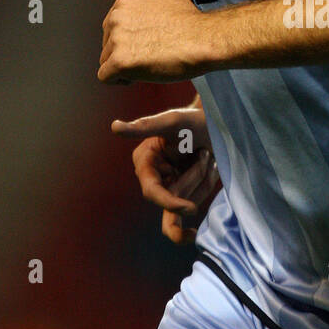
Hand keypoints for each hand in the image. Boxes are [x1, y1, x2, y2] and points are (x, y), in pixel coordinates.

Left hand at [98, 0, 208, 83]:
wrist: (203, 40)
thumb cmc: (190, 21)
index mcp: (124, 3)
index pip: (112, 26)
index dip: (128, 38)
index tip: (144, 43)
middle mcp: (116, 19)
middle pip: (107, 43)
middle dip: (123, 52)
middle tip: (148, 55)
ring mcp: (116, 41)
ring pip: (106, 60)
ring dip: (123, 66)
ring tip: (146, 66)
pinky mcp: (120, 62)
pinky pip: (105, 77)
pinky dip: (119, 80)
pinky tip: (137, 76)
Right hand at [112, 104, 221, 244]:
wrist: (214, 122)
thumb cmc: (193, 119)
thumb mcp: (172, 122)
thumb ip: (144, 126)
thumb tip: (115, 127)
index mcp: (144, 162)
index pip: (152, 192)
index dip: (170, 203)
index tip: (191, 208)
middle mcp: (153, 177)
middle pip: (173, 199)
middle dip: (194, 180)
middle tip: (203, 170)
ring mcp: (169, 184)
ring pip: (188, 199)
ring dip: (204, 178)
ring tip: (207, 154)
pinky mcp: (184, 189)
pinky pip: (197, 197)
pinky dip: (207, 182)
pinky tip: (210, 164)